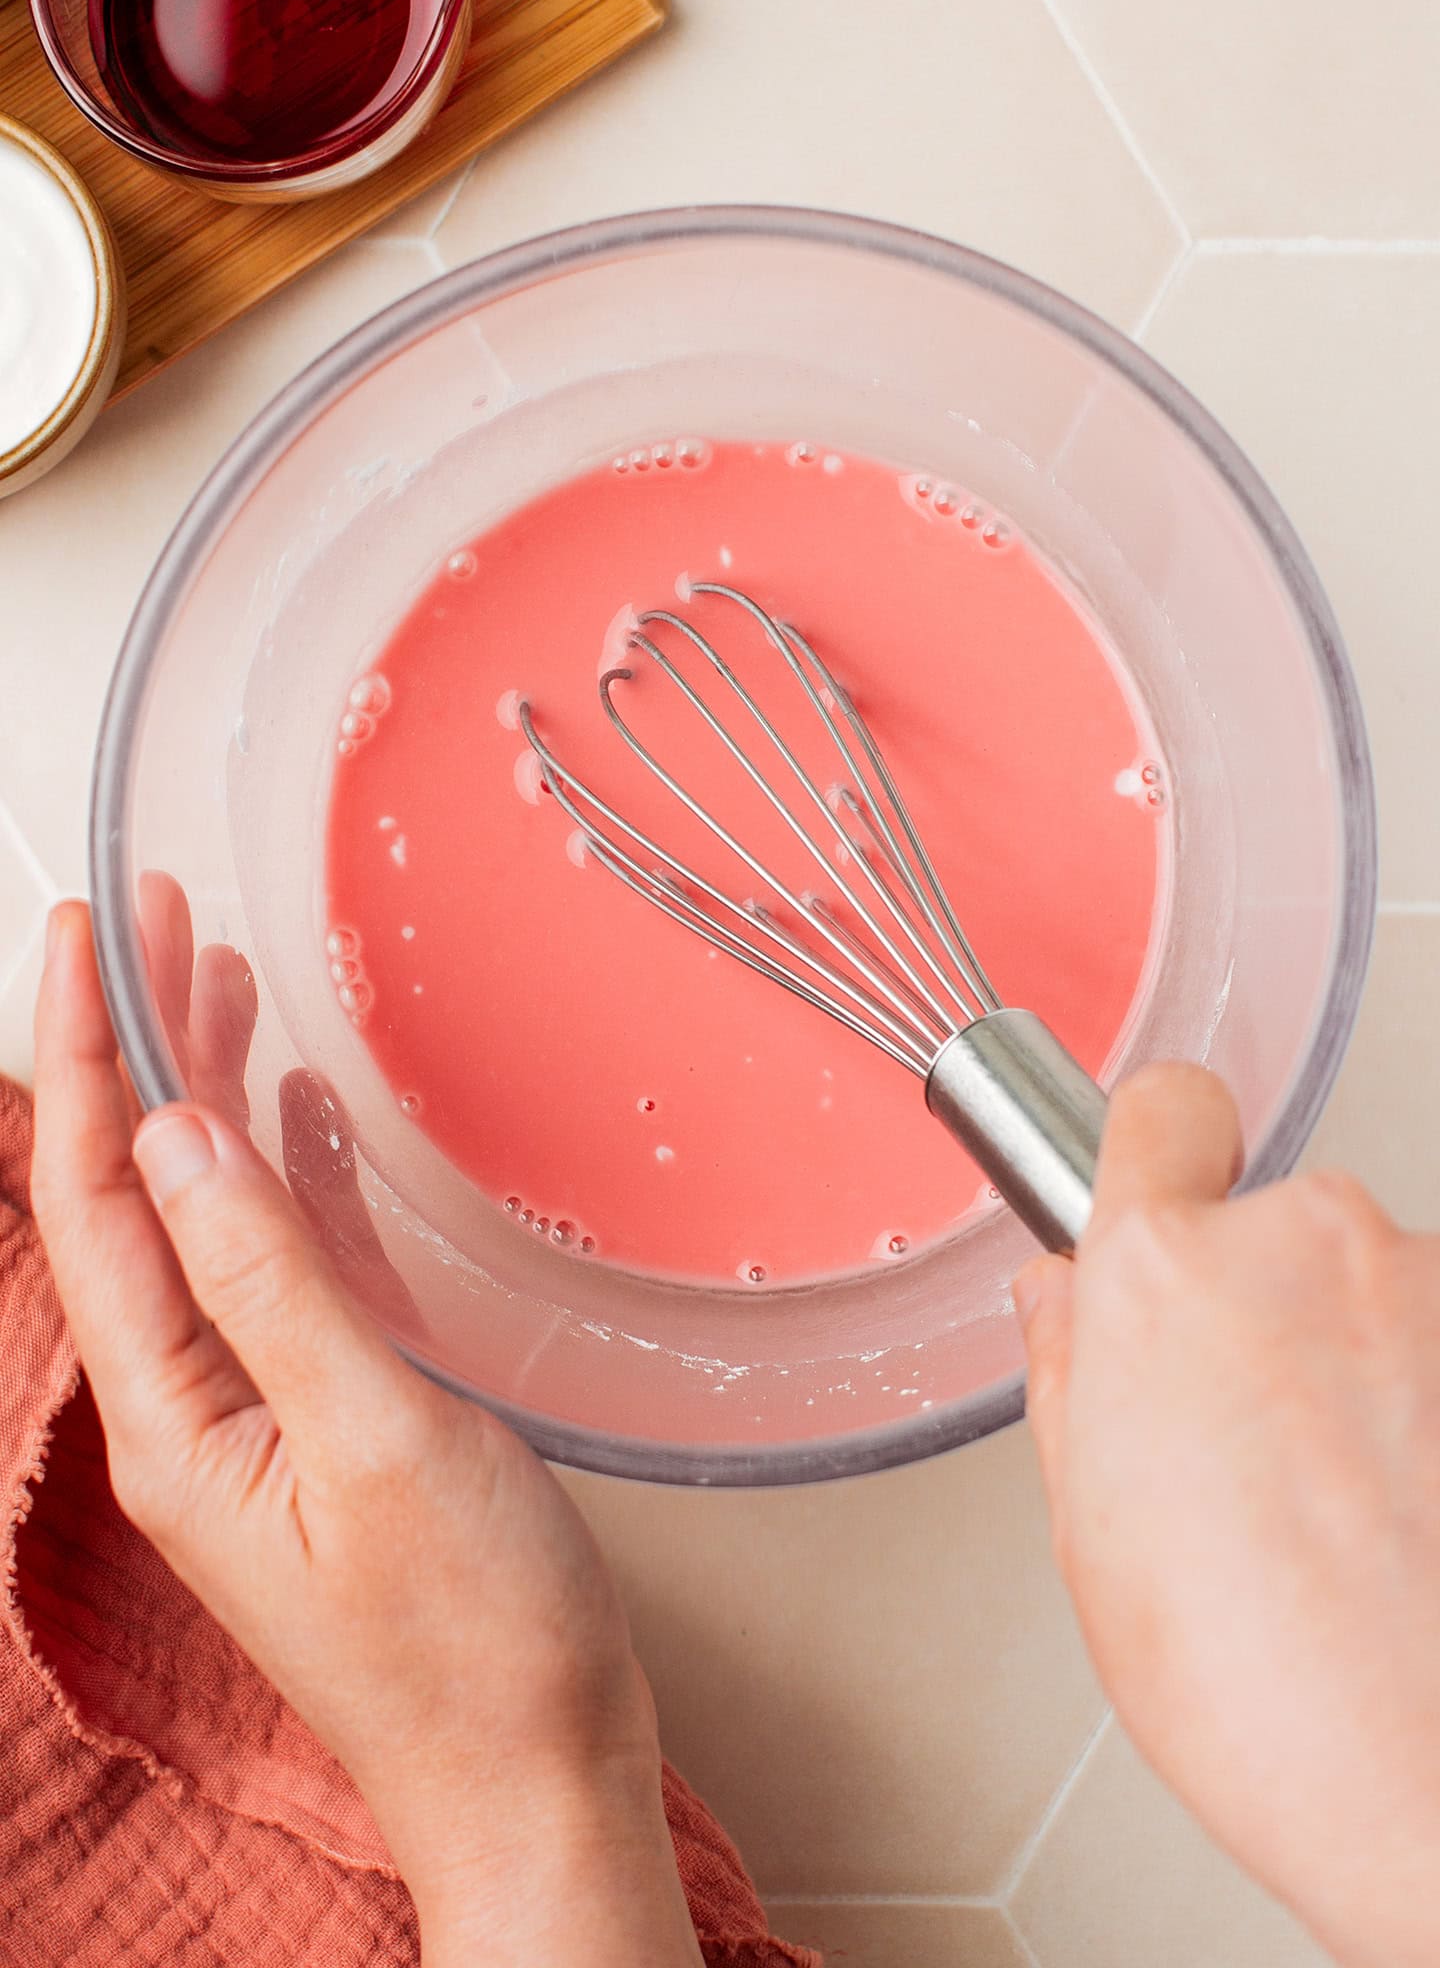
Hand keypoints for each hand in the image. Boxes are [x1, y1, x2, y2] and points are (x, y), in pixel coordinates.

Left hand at [31, 902, 701, 1967]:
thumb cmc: (470, 1642)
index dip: (84, 1056)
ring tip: (213, 982)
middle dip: (131, 1051)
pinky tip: (300, 1115)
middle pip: (133, 1198)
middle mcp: (195, 1413)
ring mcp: (260, 1418)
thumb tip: (177, 1140)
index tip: (87, 933)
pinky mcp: (331, 1422)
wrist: (538, 1774)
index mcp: (174, 1422)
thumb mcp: (375, 1438)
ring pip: (206, 1220)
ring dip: (204, 1098)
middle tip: (155, 921)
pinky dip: (286, 1175)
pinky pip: (282, 1271)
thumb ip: (270, 1280)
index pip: (90, 1202)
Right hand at [1015, 1064, 1439, 1967]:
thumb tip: (1065, 1301)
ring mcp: (1427, 1284)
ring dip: (1366, 1363)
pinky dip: (1435, 1405)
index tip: (1164, 1197)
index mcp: (1165, 1274)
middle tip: (1256, 1440)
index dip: (1158, 1157)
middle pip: (1273, 1225)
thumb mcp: (1091, 1534)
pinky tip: (1419, 1517)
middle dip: (1263, 1304)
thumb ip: (1070, 1372)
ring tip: (1355, 1512)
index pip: (1161, 1109)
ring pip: (1375, 1291)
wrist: (1438, 1789)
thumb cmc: (1268, 1694)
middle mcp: (1304, 1245)